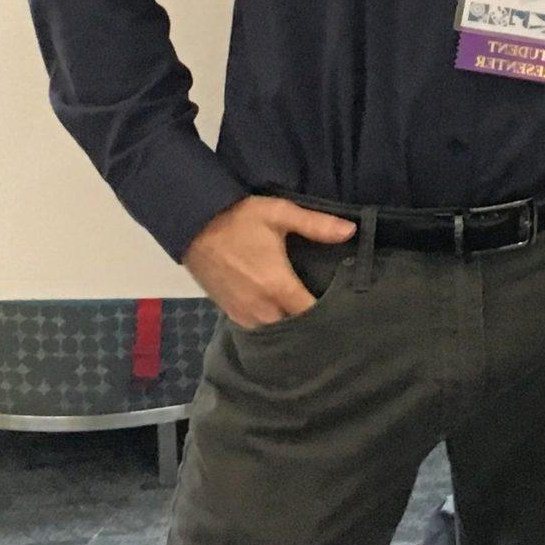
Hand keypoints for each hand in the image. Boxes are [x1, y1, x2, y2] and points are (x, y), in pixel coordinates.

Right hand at [182, 195, 356, 328]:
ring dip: (287, 326)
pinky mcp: (227, 311)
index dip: (327, 313)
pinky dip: (268, 325)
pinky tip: (279, 315)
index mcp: (277, 286)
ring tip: (306, 317)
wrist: (193, 225)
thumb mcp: (280, 213)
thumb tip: (351, 231)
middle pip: (291, 327)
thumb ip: (317, 225)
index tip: (343, 308)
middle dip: (309, 324)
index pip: (309, 313)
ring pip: (272, 330)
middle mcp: (260, 306)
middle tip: (328, 314)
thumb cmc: (240, 219)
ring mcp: (241, 311)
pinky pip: (253, 327)